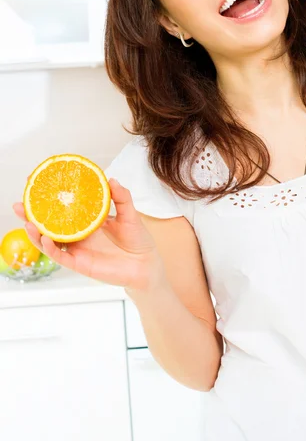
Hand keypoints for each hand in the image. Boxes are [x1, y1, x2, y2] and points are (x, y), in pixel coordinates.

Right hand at [12, 179, 164, 290]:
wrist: (145, 264)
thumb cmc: (137, 239)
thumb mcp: (130, 214)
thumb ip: (121, 197)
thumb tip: (111, 180)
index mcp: (88, 220)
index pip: (64, 207)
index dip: (50, 197)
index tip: (36, 184)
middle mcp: (78, 234)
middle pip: (50, 224)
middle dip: (32, 214)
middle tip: (19, 203)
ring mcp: (77, 249)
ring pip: (50, 241)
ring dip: (36, 232)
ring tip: (28, 222)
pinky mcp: (80, 263)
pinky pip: (60, 257)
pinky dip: (50, 249)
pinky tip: (44, 239)